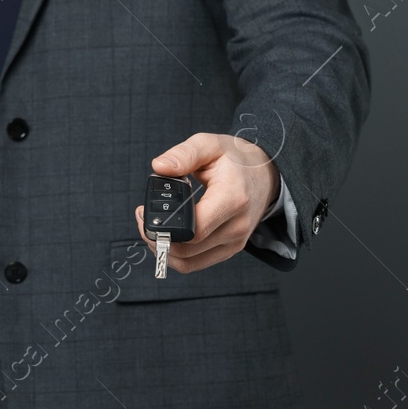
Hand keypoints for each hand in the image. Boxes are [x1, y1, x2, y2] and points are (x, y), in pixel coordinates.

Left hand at [133, 132, 280, 274]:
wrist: (265, 175)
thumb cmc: (235, 159)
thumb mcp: (210, 145)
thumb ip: (184, 154)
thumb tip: (159, 166)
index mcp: (232, 198)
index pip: (195, 228)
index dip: (165, 226)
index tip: (145, 211)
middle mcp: (236, 226)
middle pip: (187, 249)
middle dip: (157, 236)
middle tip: (142, 216)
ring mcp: (235, 242)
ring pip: (188, 262)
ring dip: (163, 249)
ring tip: (150, 228)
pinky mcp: (229, 250)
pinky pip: (195, 264)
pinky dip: (175, 255)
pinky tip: (166, 236)